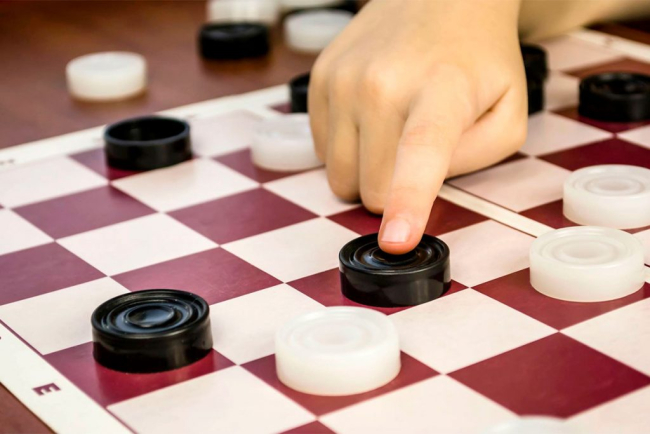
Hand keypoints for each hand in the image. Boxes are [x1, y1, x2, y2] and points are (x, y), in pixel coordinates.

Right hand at [309, 0, 526, 253]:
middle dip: (393, 191)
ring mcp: (342, 80)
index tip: (395, 239)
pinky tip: (371, 117)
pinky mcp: (319, 80)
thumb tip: (421, 186)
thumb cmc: (477, 56)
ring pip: (340, 177)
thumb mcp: (508, 111)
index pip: (420, 154)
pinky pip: (321, 150)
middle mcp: (380, 83)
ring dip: (367, 172)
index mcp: (440, 91)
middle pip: (370, 187)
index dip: (407, 202)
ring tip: (394, 133)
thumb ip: (475, 159)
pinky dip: (348, 149)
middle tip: (416, 156)